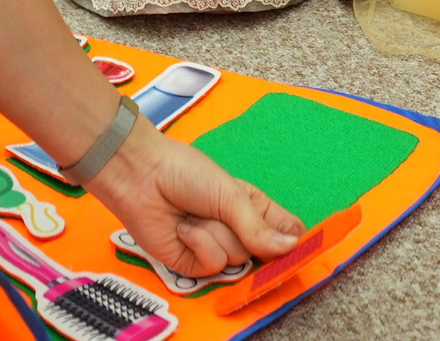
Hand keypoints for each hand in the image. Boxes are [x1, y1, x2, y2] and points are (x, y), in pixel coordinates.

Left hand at [88, 121, 300, 278]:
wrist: (142, 178)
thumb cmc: (189, 175)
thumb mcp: (232, 195)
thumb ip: (259, 227)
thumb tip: (292, 247)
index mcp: (255, 208)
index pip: (287, 232)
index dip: (293, 241)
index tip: (296, 242)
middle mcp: (239, 232)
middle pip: (264, 252)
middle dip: (245, 232)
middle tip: (226, 212)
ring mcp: (216, 249)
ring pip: (237, 259)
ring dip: (215, 234)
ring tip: (195, 215)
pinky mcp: (193, 265)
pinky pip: (212, 265)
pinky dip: (198, 244)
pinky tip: (183, 228)